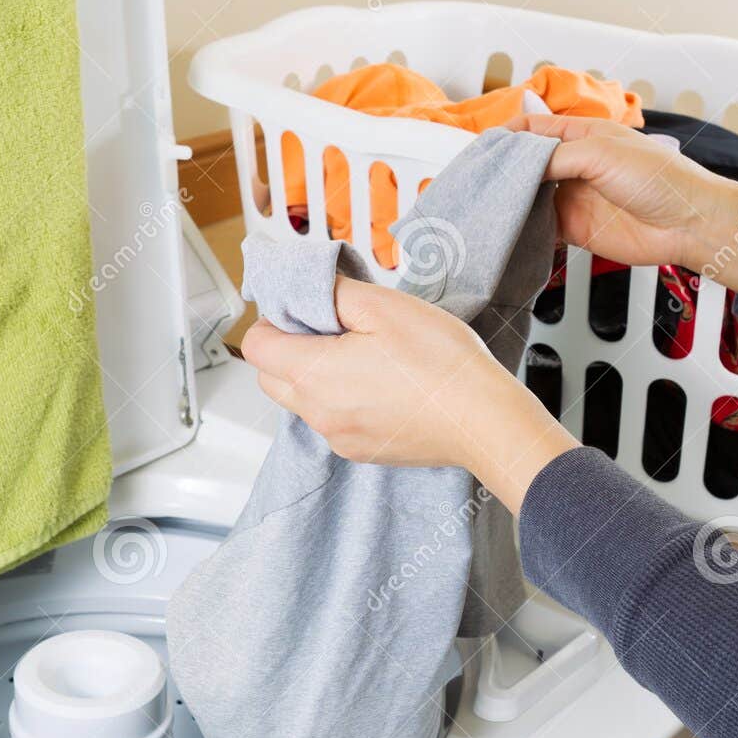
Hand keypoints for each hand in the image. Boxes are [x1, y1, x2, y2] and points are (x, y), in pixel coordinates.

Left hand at [240, 276, 576, 513]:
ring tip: (362, 355)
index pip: (255, 345)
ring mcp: (337, 437)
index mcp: (313, 374)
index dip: (273, 319)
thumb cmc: (441, 363)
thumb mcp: (383, 305)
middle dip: (288, 347)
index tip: (302, 308)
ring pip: (301, 401)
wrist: (482, 420)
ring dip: (314, 375)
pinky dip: (340, 400)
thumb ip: (333, 291)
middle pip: (270, 376)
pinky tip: (379, 383)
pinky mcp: (359, 451)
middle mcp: (317, 413)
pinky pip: (330, 420)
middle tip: (331, 327)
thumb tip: (307, 287)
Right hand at [506, 114, 737, 290]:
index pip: (532, 129)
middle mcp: (574, 164)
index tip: (483, 151)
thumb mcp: (601, 153)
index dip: (506, 137)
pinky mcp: (575, 228)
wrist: (688, 224)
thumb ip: (556, 156)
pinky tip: (512, 231)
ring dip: (511, 203)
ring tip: (488, 208)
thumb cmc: (661, 179)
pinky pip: (541, 228)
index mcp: (582, 135)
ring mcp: (574, 197)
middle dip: (503, 172)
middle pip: (526, 164)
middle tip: (478, 182)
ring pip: (529, 197)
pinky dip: (525, 230)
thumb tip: (521, 166)